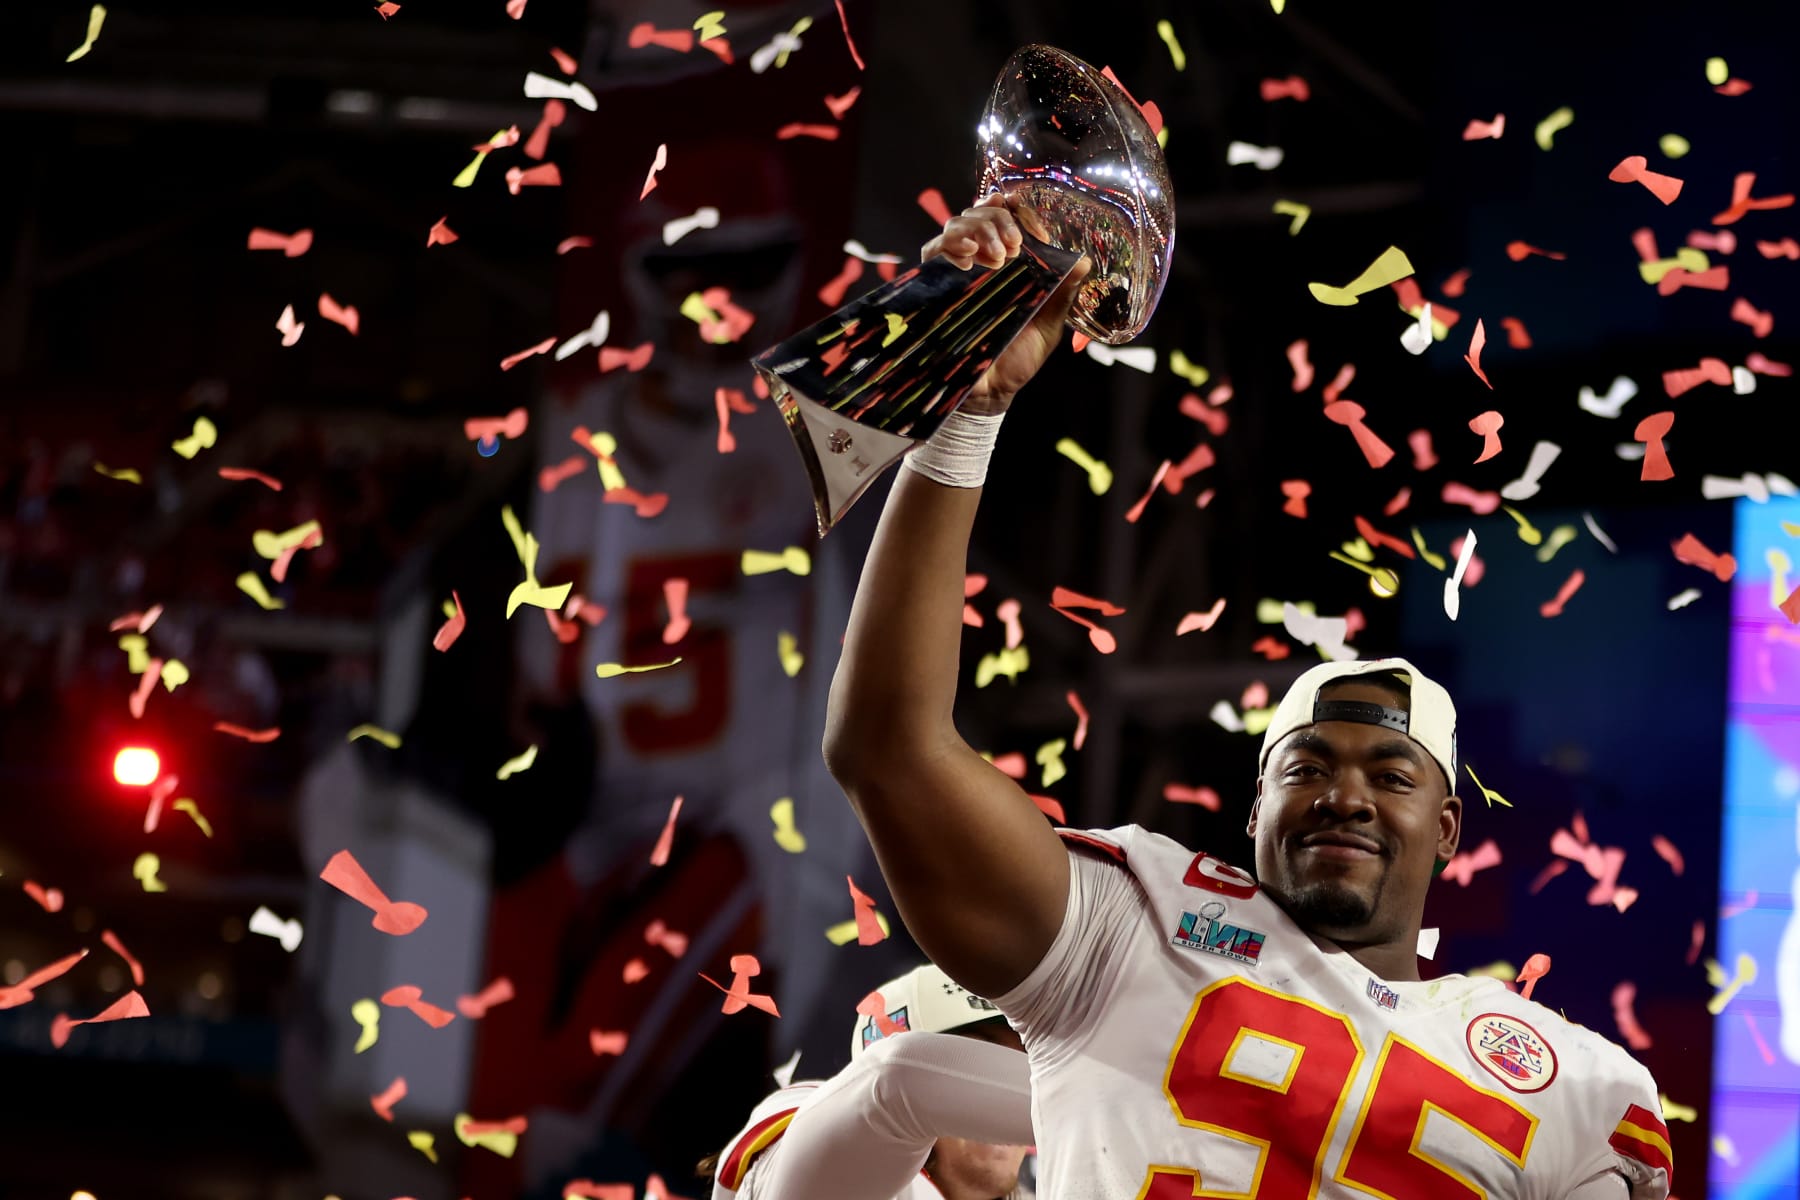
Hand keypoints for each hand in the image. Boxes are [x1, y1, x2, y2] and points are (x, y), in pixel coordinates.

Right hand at [920, 195, 1090, 415]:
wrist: (989, 393)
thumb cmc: (1018, 358)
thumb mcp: (1048, 325)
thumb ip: (1063, 293)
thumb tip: (1083, 261)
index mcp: (1010, 263)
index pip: (1007, 217)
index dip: (1016, 208)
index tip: (1029, 218)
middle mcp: (981, 261)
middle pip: (978, 213)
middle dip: (997, 219)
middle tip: (1014, 245)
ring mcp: (956, 272)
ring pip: (956, 225)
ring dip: (977, 229)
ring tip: (997, 255)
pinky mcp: (934, 286)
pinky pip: (933, 251)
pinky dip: (950, 245)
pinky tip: (968, 257)